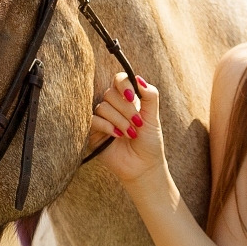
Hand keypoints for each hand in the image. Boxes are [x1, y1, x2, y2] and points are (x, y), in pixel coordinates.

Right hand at [90, 73, 168, 192]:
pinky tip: (117, 135)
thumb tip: (139, 79)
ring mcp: (102, 119)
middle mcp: (113, 107)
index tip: (132, 97)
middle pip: (110, 93)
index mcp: (126, 99)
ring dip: (119, 120)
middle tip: (138, 123)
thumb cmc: (149, 142)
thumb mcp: (153, 117)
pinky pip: (93, 120)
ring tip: (130, 134)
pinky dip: (107, 126)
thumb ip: (150, 96)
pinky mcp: (93, 133)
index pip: (119, 80)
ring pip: (102, 107)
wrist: (144, 166)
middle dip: (126, 109)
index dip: (124, 84)